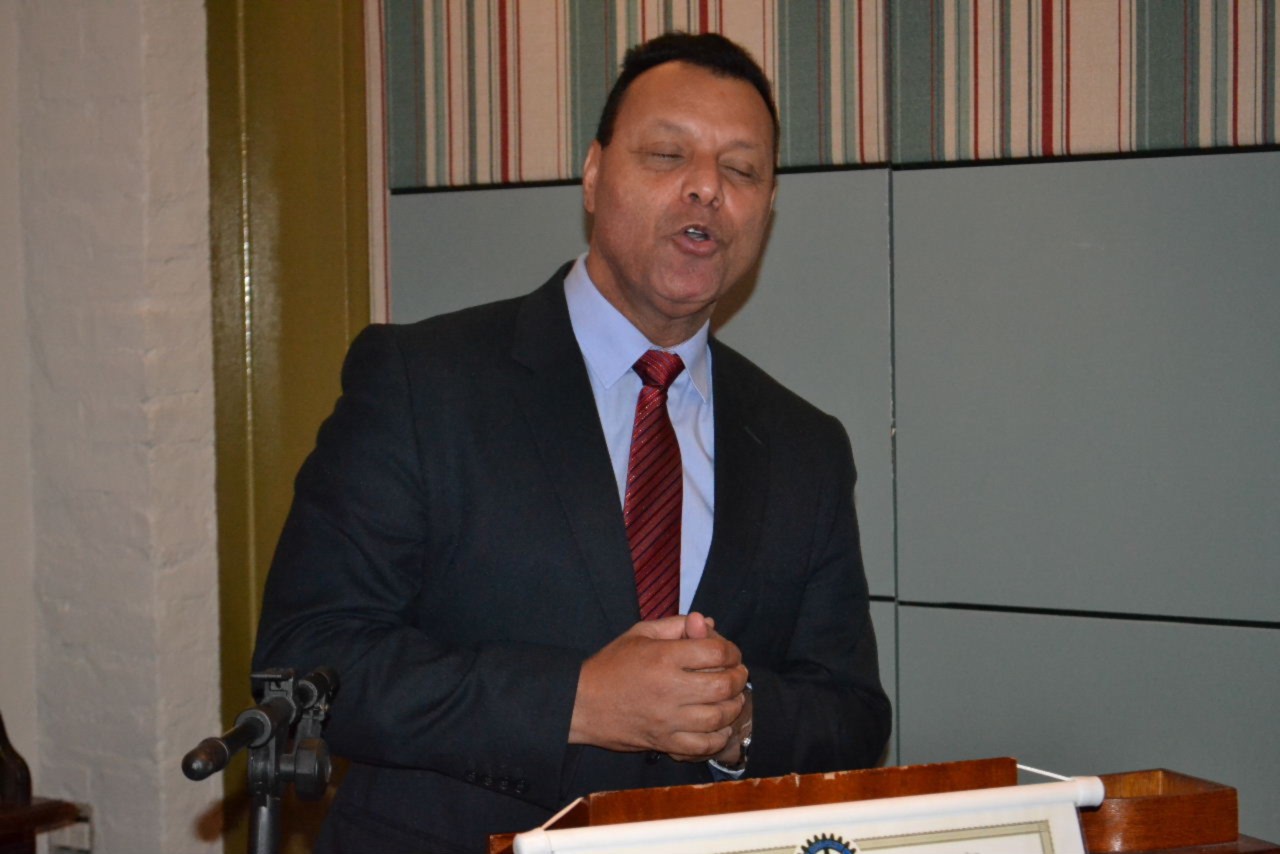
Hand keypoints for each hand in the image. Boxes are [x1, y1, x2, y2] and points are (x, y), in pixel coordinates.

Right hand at [569, 612, 748, 759]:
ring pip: (718, 717)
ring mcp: (667, 720)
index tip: (729, 652)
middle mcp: (669, 689)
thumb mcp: (639, 634)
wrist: (582, 704)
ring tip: (732, 698)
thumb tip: (706, 621)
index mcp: (663, 657)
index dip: (731, 650)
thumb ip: (675, 625)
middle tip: (736, 674)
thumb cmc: (611, 665)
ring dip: (733, 706)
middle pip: (723, 685)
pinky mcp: (664, 742)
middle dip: (738, 677)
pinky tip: (719, 726)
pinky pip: (703, 746)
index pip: (716, 652)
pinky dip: (718, 737)